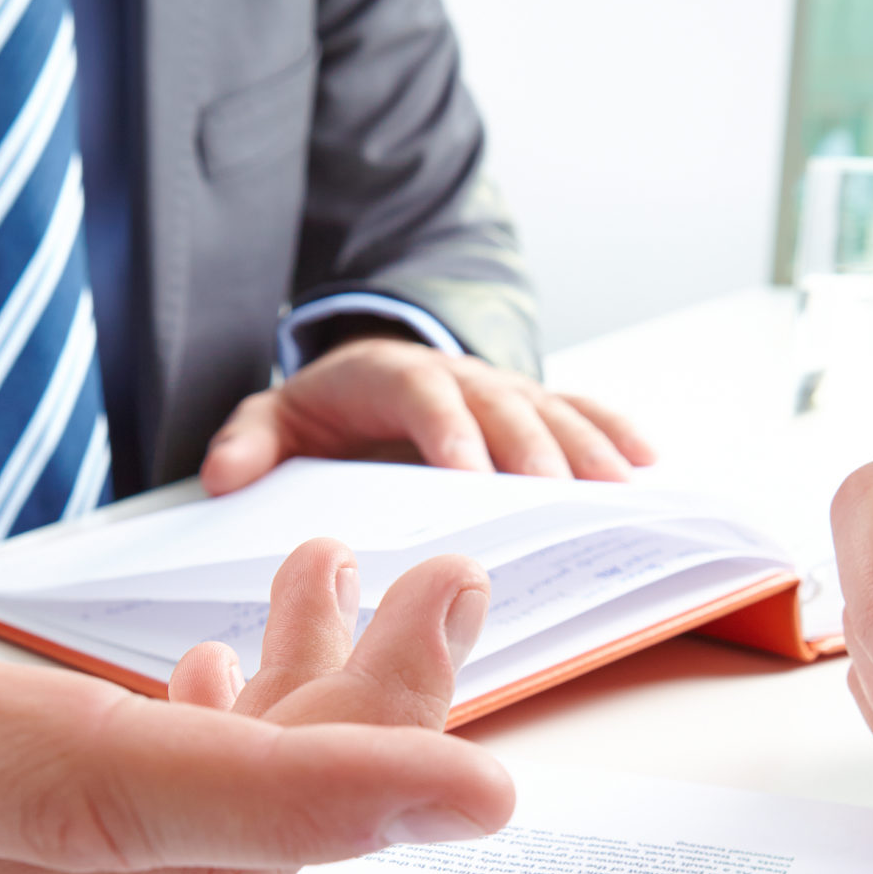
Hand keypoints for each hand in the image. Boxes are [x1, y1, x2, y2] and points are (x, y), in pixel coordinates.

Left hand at [199, 335, 655, 492]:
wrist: (368, 377)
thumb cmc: (327, 414)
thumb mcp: (277, 420)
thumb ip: (251, 441)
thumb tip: (225, 474)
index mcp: (392, 377)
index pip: (423, 397)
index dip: (448, 430)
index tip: (468, 472)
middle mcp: (457, 378)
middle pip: (500, 407)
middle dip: (531, 450)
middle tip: (557, 496)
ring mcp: (500, 392)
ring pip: (548, 412)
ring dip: (586, 447)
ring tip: (619, 488)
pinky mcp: (529, 410)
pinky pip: (578, 414)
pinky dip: (613, 431)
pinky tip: (647, 460)